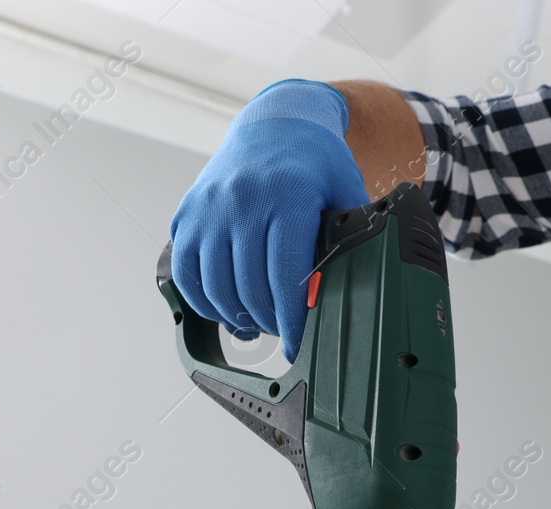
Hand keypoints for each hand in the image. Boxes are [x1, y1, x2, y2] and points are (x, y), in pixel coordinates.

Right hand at [169, 79, 366, 358]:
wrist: (275, 122)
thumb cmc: (315, 161)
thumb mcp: (346, 189)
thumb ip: (354, 234)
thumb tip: (365, 285)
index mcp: (285, 194)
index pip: (284, 274)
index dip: (290, 319)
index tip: (295, 344)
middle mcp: (240, 200)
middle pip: (248, 286)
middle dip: (268, 321)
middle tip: (283, 332)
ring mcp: (208, 208)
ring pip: (215, 286)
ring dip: (236, 316)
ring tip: (257, 324)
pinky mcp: (186, 214)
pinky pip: (186, 273)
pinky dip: (204, 300)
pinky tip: (225, 308)